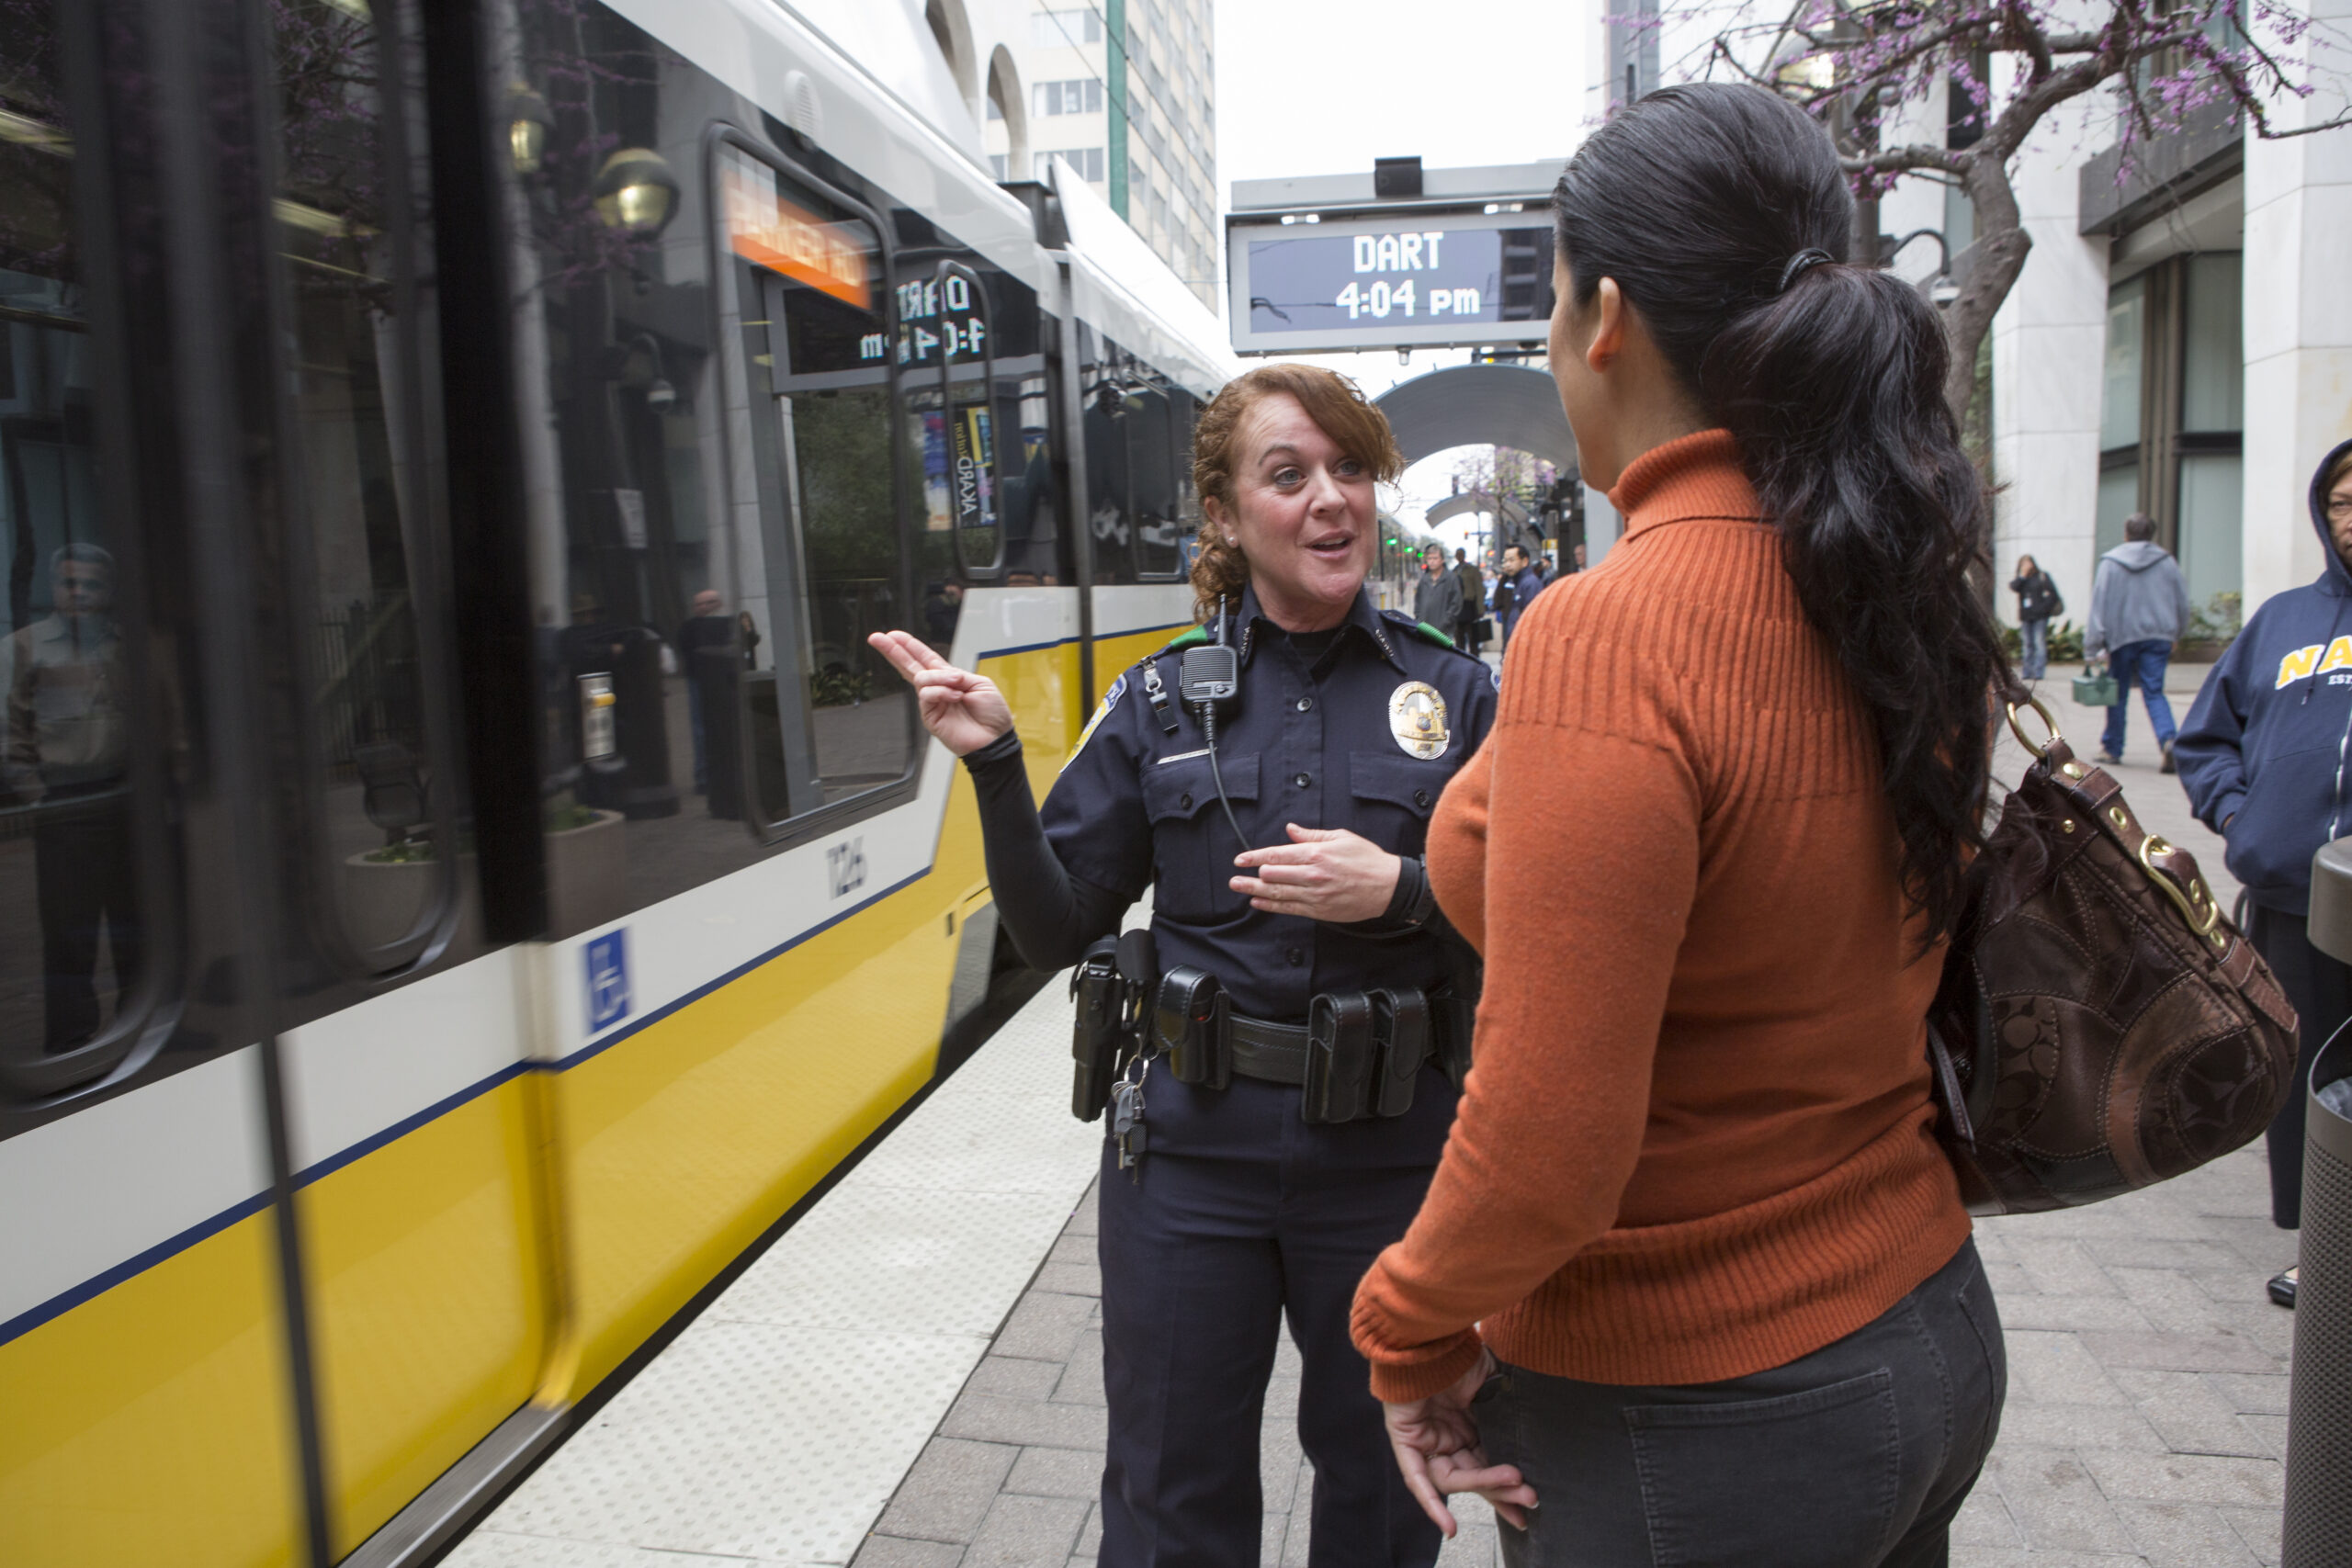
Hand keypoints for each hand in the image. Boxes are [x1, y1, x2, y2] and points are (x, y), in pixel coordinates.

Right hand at [866, 630, 1013, 756]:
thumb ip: (957, 674)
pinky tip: (955, 697)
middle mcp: (938, 689)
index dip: (910, 646)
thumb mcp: (980, 684)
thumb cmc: (992, 715)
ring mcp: (932, 703)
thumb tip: (941, 674)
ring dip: (940, 677)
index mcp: (950, 678)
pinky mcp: (929, 716)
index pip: (925, 658)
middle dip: (893, 651)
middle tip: (877, 638)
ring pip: (921, 678)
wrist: (995, 740)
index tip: (894, 635)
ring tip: (957, 685)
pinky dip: (941, 692)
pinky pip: (927, 695)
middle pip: (910, 666)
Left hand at [1230, 824, 1399, 922]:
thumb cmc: (1366, 859)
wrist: (1388, 887)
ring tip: (1238, 888)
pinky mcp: (1319, 911)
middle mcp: (1312, 875)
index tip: (1240, 860)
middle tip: (1235, 875)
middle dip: (1251, 875)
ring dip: (1254, 891)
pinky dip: (1271, 906)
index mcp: (1317, 853)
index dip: (1255, 857)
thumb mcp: (1341, 838)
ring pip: (1277, 893)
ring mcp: (1315, 895)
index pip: (1278, 855)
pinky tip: (1258, 903)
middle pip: (1273, 875)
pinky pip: (1289, 908)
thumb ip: (1312, 835)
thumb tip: (1290, 830)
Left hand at [1382, 1348, 1537, 1535]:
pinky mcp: (1405, 1440)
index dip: (1509, 1485)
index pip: (1489, 1463)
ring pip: (1456, 1478)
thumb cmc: (1459, 1352)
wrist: (1428, 1333)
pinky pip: (1417, 1479)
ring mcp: (1426, 1441)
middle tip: (1531, 1499)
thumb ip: (1508, 1409)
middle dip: (1503, 1491)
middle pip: (1475, 1476)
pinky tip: (1450, 1527)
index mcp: (1468, 1426)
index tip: (1532, 1501)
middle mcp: (1447, 1438)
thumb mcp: (1493, 1384)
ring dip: (1486, 1486)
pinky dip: (1432, 1503)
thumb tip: (1537, 1429)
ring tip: (1515, 1483)